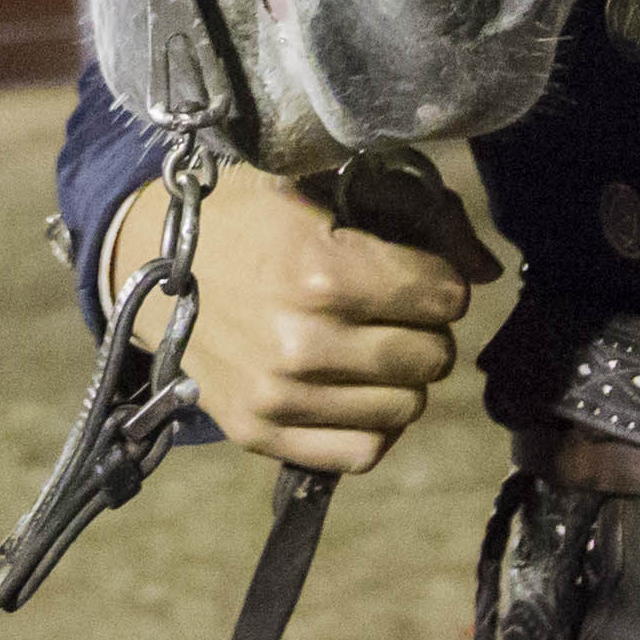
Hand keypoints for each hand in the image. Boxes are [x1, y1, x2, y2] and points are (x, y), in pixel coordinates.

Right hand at [105, 162, 499, 474]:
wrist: (148, 266)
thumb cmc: (244, 216)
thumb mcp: (319, 187)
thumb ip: (417, 216)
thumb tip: (490, 271)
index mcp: (320, 269)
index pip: (443, 296)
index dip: (438, 280)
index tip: (413, 271)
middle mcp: (303, 341)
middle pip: (432, 355)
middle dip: (424, 329)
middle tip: (392, 310)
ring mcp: (280, 395)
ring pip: (407, 407)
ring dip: (401, 378)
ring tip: (368, 347)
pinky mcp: (261, 433)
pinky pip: (362, 453)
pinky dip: (371, 425)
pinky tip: (351, 390)